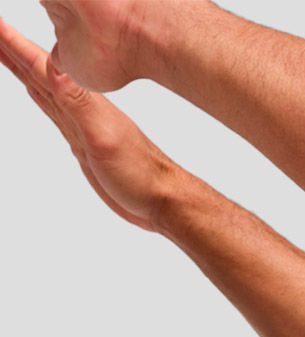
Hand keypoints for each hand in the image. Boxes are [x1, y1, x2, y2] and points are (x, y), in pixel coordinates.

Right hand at [0, 17, 180, 231]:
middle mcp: (78, 107)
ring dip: (21, 67)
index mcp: (81, 101)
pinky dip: (39, 96)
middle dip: (10, 48)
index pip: (38, 66)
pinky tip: (35, 89)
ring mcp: (79, 124)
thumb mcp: (104, 137)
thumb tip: (55, 67)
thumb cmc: (140, 172)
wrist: (162, 199)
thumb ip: (78, 103)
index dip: (13, 44)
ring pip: (41, 88)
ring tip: (3, 48)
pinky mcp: (82, 142)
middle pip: (35, 71)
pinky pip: (52, 111)